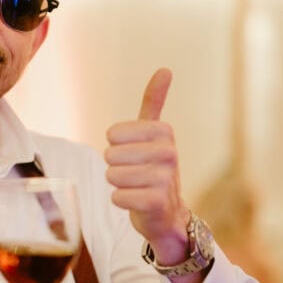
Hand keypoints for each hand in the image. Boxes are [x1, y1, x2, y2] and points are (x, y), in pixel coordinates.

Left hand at [104, 68, 188, 262]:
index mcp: (164, 132)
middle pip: (112, 155)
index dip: (113, 144)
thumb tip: (165, 68)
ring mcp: (166, 179)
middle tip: (130, 173)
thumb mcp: (153, 134)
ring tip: (132, 186)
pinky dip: (119, 200)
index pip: (115, 133)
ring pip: (114, 176)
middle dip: (114, 166)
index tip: (126, 150)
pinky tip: (133, 201)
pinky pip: (119, 197)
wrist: (166, 214)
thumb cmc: (153, 169)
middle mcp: (169, 153)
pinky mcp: (158, 203)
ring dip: (116, 184)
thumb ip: (154, 103)